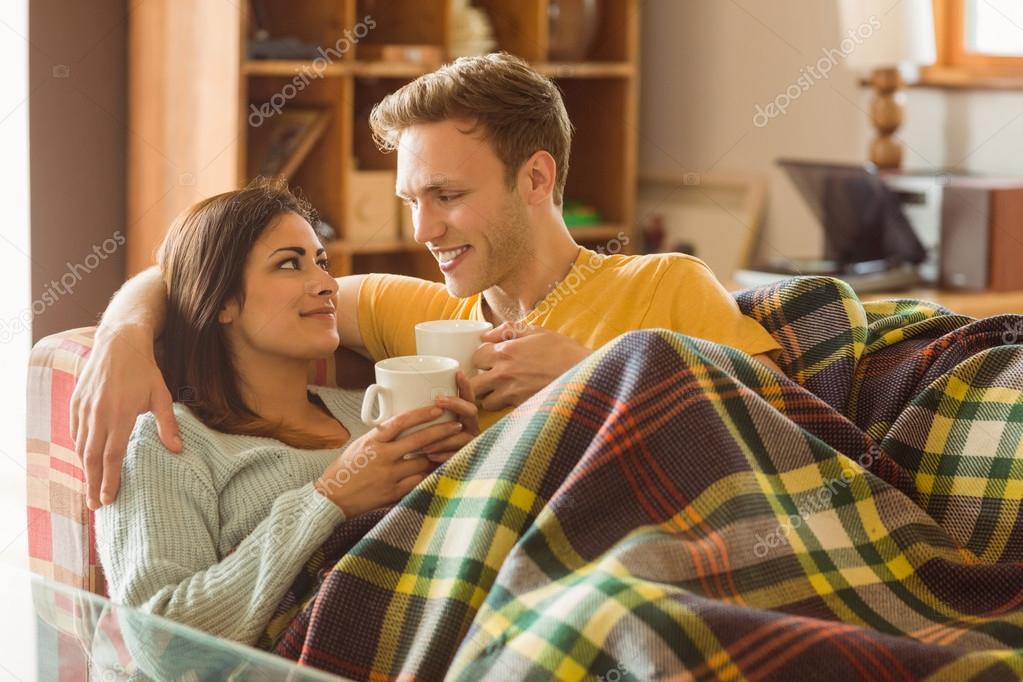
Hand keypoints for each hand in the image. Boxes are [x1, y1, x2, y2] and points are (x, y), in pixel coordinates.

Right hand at [70, 327, 180, 509]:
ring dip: (85, 470)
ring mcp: (84, 409)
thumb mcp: (162, 396)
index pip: (112, 456)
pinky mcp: (76, 403)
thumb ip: (168, 424)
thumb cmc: (144, 371)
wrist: (118, 344)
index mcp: (120, 415)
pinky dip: (79, 449)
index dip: (110, 480)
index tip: (109, 499)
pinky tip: (85, 461)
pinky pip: (75, 432)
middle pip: (92, 458)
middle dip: (93, 484)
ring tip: (91, 488)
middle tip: (96, 506)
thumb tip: (178, 450)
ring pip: (80, 447)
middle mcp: (98, 414)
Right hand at [315, 404, 467, 515]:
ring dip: (438, 455)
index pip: (400, 422)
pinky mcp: (393, 493)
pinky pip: (418, 482)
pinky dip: (429, 475)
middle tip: (456, 425)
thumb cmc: (345, 470)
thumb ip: (381, 437)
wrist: (331, 499)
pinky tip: (439, 470)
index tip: (437, 409)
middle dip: (441, 431)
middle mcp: (382, 456)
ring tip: (452, 448)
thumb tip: (402, 425)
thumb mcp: (360, 446)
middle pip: (418, 440)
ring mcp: (389, 475)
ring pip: (423, 462)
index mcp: (373, 441)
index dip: (421, 414)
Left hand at [423, 370, 478, 463]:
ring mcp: (469, 443)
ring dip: (444, 436)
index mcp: (461, 413)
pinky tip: (430, 456)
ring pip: (463, 436)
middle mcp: (469, 426)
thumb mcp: (418, 423)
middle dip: (455, 404)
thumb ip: (416, 411)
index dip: (465, 385)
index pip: (467, 396)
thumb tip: (392, 390)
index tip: (457, 373)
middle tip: (438, 400)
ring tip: (426, 438)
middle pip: (471, 411)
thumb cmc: (417, 441)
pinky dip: (443, 455)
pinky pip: (457, 457)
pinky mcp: (464, 460)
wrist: (417, 470)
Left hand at [469, 323, 590, 410]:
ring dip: (488, 396)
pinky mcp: (520, 406)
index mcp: (506, 351)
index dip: (481, 358)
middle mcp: (503, 372)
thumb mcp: (538, 331)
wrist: (584, 374)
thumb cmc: (563, 351)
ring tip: (499, 391)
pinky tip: (511, 399)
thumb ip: (509, 330)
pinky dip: (501, 406)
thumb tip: (486, 334)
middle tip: (487, 378)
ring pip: (483, 400)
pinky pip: (499, 409)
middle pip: (472, 383)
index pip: (476, 357)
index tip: (489, 360)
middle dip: (477, 380)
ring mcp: (510, 392)